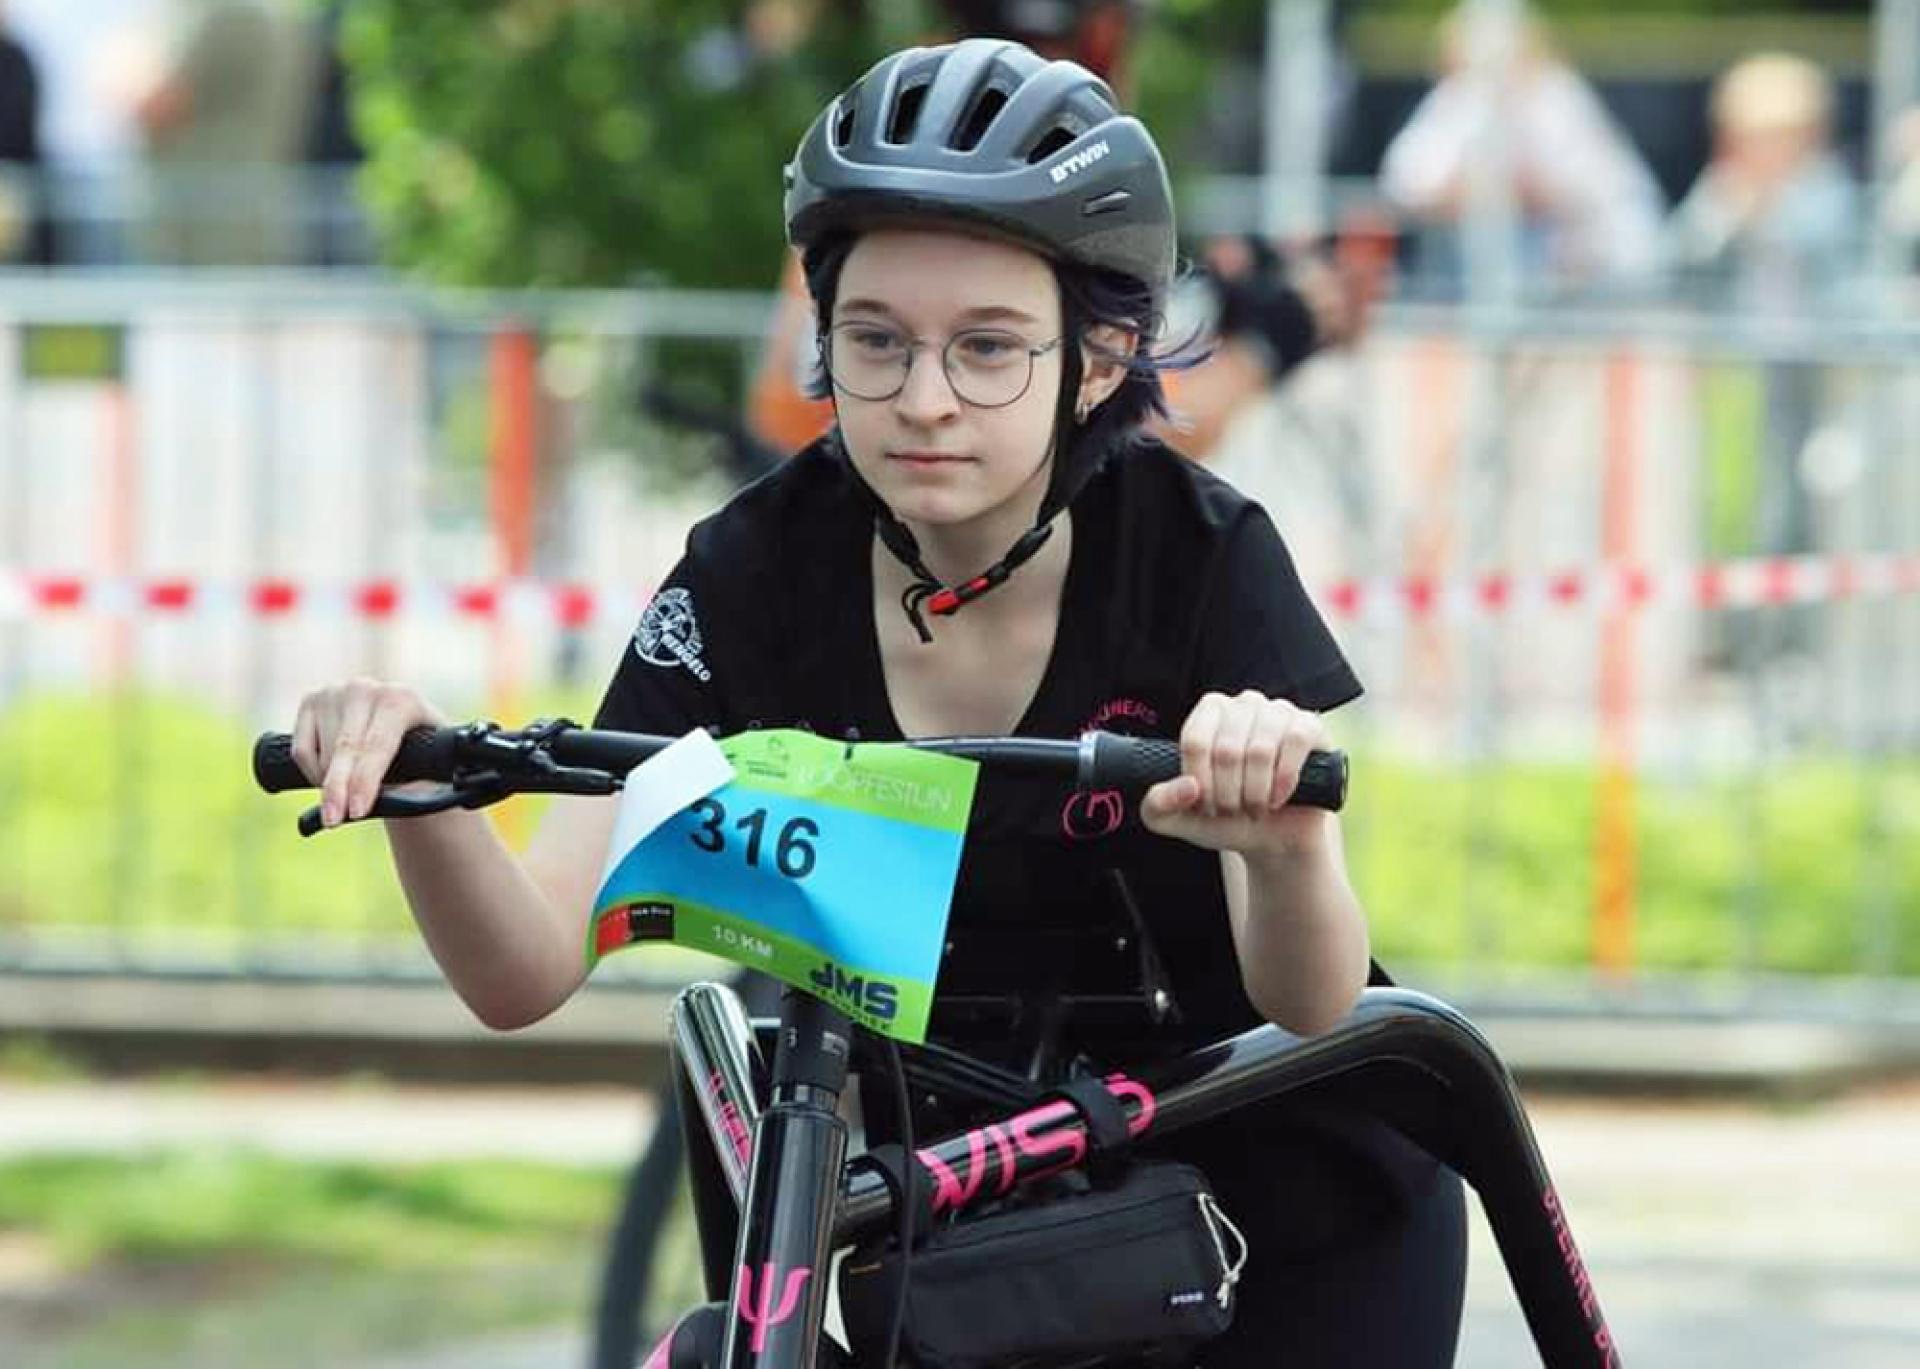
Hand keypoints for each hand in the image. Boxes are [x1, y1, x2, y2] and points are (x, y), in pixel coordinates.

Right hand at [291, 679, 446, 827]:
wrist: (403, 729)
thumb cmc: (422, 753)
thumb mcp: (431, 766)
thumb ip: (418, 785)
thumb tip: (401, 804)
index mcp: (401, 700)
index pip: (377, 745)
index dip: (365, 780)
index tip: (357, 811)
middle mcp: (366, 690)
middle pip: (344, 749)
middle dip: (337, 789)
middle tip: (333, 820)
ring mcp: (335, 692)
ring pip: (323, 755)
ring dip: (332, 783)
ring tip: (354, 787)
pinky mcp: (311, 700)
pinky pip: (302, 751)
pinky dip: (312, 773)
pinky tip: (332, 774)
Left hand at [1140, 690, 1331, 856]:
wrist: (1273, 836)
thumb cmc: (1224, 818)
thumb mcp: (1178, 820)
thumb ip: (1158, 806)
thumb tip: (1187, 788)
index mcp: (1208, 712)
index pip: (1195, 740)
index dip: (1199, 783)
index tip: (1206, 806)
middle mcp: (1243, 704)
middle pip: (1226, 749)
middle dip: (1228, 794)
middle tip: (1233, 810)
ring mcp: (1279, 712)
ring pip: (1260, 750)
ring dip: (1255, 793)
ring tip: (1255, 807)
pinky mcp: (1309, 726)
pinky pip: (1294, 744)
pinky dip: (1284, 781)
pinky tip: (1279, 799)